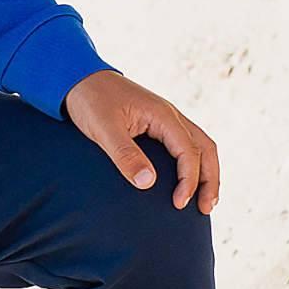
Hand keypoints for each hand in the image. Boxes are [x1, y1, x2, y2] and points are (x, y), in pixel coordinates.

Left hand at [62, 69, 219, 213]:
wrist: (79, 79)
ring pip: (199, 145)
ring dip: (206, 172)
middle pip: (205, 148)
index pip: (188, 151)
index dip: (188, 180)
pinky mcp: (157, 123)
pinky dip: (193, 163)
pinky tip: (186, 181)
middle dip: (210, 180)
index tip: (179, 203)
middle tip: (206, 209)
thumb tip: (147, 182)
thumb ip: (125, 154)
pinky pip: (184, 144)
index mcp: (163, 115)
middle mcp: (170, 115)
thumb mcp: (103, 129)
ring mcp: (165, 118)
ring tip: (205, 201)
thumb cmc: (90, 101)